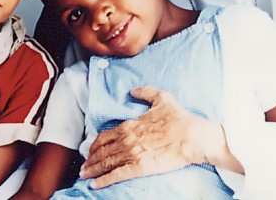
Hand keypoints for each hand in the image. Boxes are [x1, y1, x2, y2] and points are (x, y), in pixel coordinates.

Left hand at [80, 86, 210, 187]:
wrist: (192, 136)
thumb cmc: (179, 118)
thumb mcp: (162, 99)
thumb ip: (145, 93)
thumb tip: (133, 90)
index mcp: (130, 125)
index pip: (105, 136)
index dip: (95, 144)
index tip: (90, 150)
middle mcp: (126, 139)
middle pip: (101, 151)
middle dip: (90, 159)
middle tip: (83, 166)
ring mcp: (131, 154)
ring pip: (105, 163)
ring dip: (93, 170)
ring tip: (84, 175)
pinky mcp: (139, 168)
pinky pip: (116, 175)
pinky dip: (103, 180)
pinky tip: (95, 185)